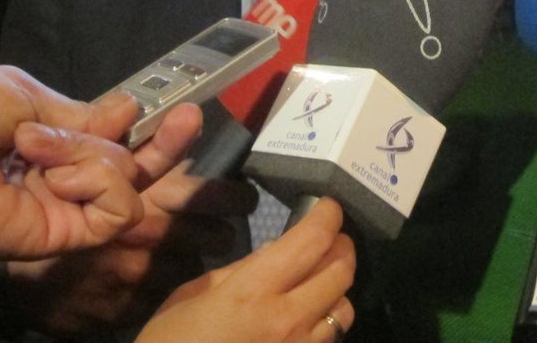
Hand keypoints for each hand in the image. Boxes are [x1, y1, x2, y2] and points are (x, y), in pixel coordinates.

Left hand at [0, 66, 195, 259]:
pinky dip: (100, 184)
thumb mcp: (25, 94)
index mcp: (50, 140)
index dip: (142, 121)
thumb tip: (128, 113)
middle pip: (133, 164)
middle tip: (190, 116)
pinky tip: (60, 175)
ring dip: (96, 156)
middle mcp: (62, 175)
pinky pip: (115, 209)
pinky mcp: (65, 235)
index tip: (173, 102)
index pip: (113, 136)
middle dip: (165, 141)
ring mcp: (64, 206)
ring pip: (127, 182)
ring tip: (42, 149)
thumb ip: (81, 113)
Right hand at [6, 122, 254, 335]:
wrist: (18, 270)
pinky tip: (143, 278)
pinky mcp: (134, 310)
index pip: (227, 196)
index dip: (238, 195)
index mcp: (158, 198)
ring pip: (197, 268)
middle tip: (208, 227)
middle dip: (215, 231)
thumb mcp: (93, 163)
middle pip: (221, 236)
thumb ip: (133, 141)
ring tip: (171, 253)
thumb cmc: (57, 206)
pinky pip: (166, 298)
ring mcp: (148, 280)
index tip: (240, 196)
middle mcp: (161, 239)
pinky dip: (160, 289)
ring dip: (187, 259)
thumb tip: (173, 110)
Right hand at [136, 198, 354, 342]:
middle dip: (342, 247)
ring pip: (344, 310)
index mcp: (253, 292)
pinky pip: (327, 341)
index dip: (328, 217)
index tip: (329, 207)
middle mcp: (287, 321)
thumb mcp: (191, 296)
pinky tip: (306, 320)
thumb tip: (275, 250)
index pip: (311, 242)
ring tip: (320, 281)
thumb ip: (241, 270)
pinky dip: (326, 324)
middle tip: (332, 239)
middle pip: (341, 272)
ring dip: (337, 289)